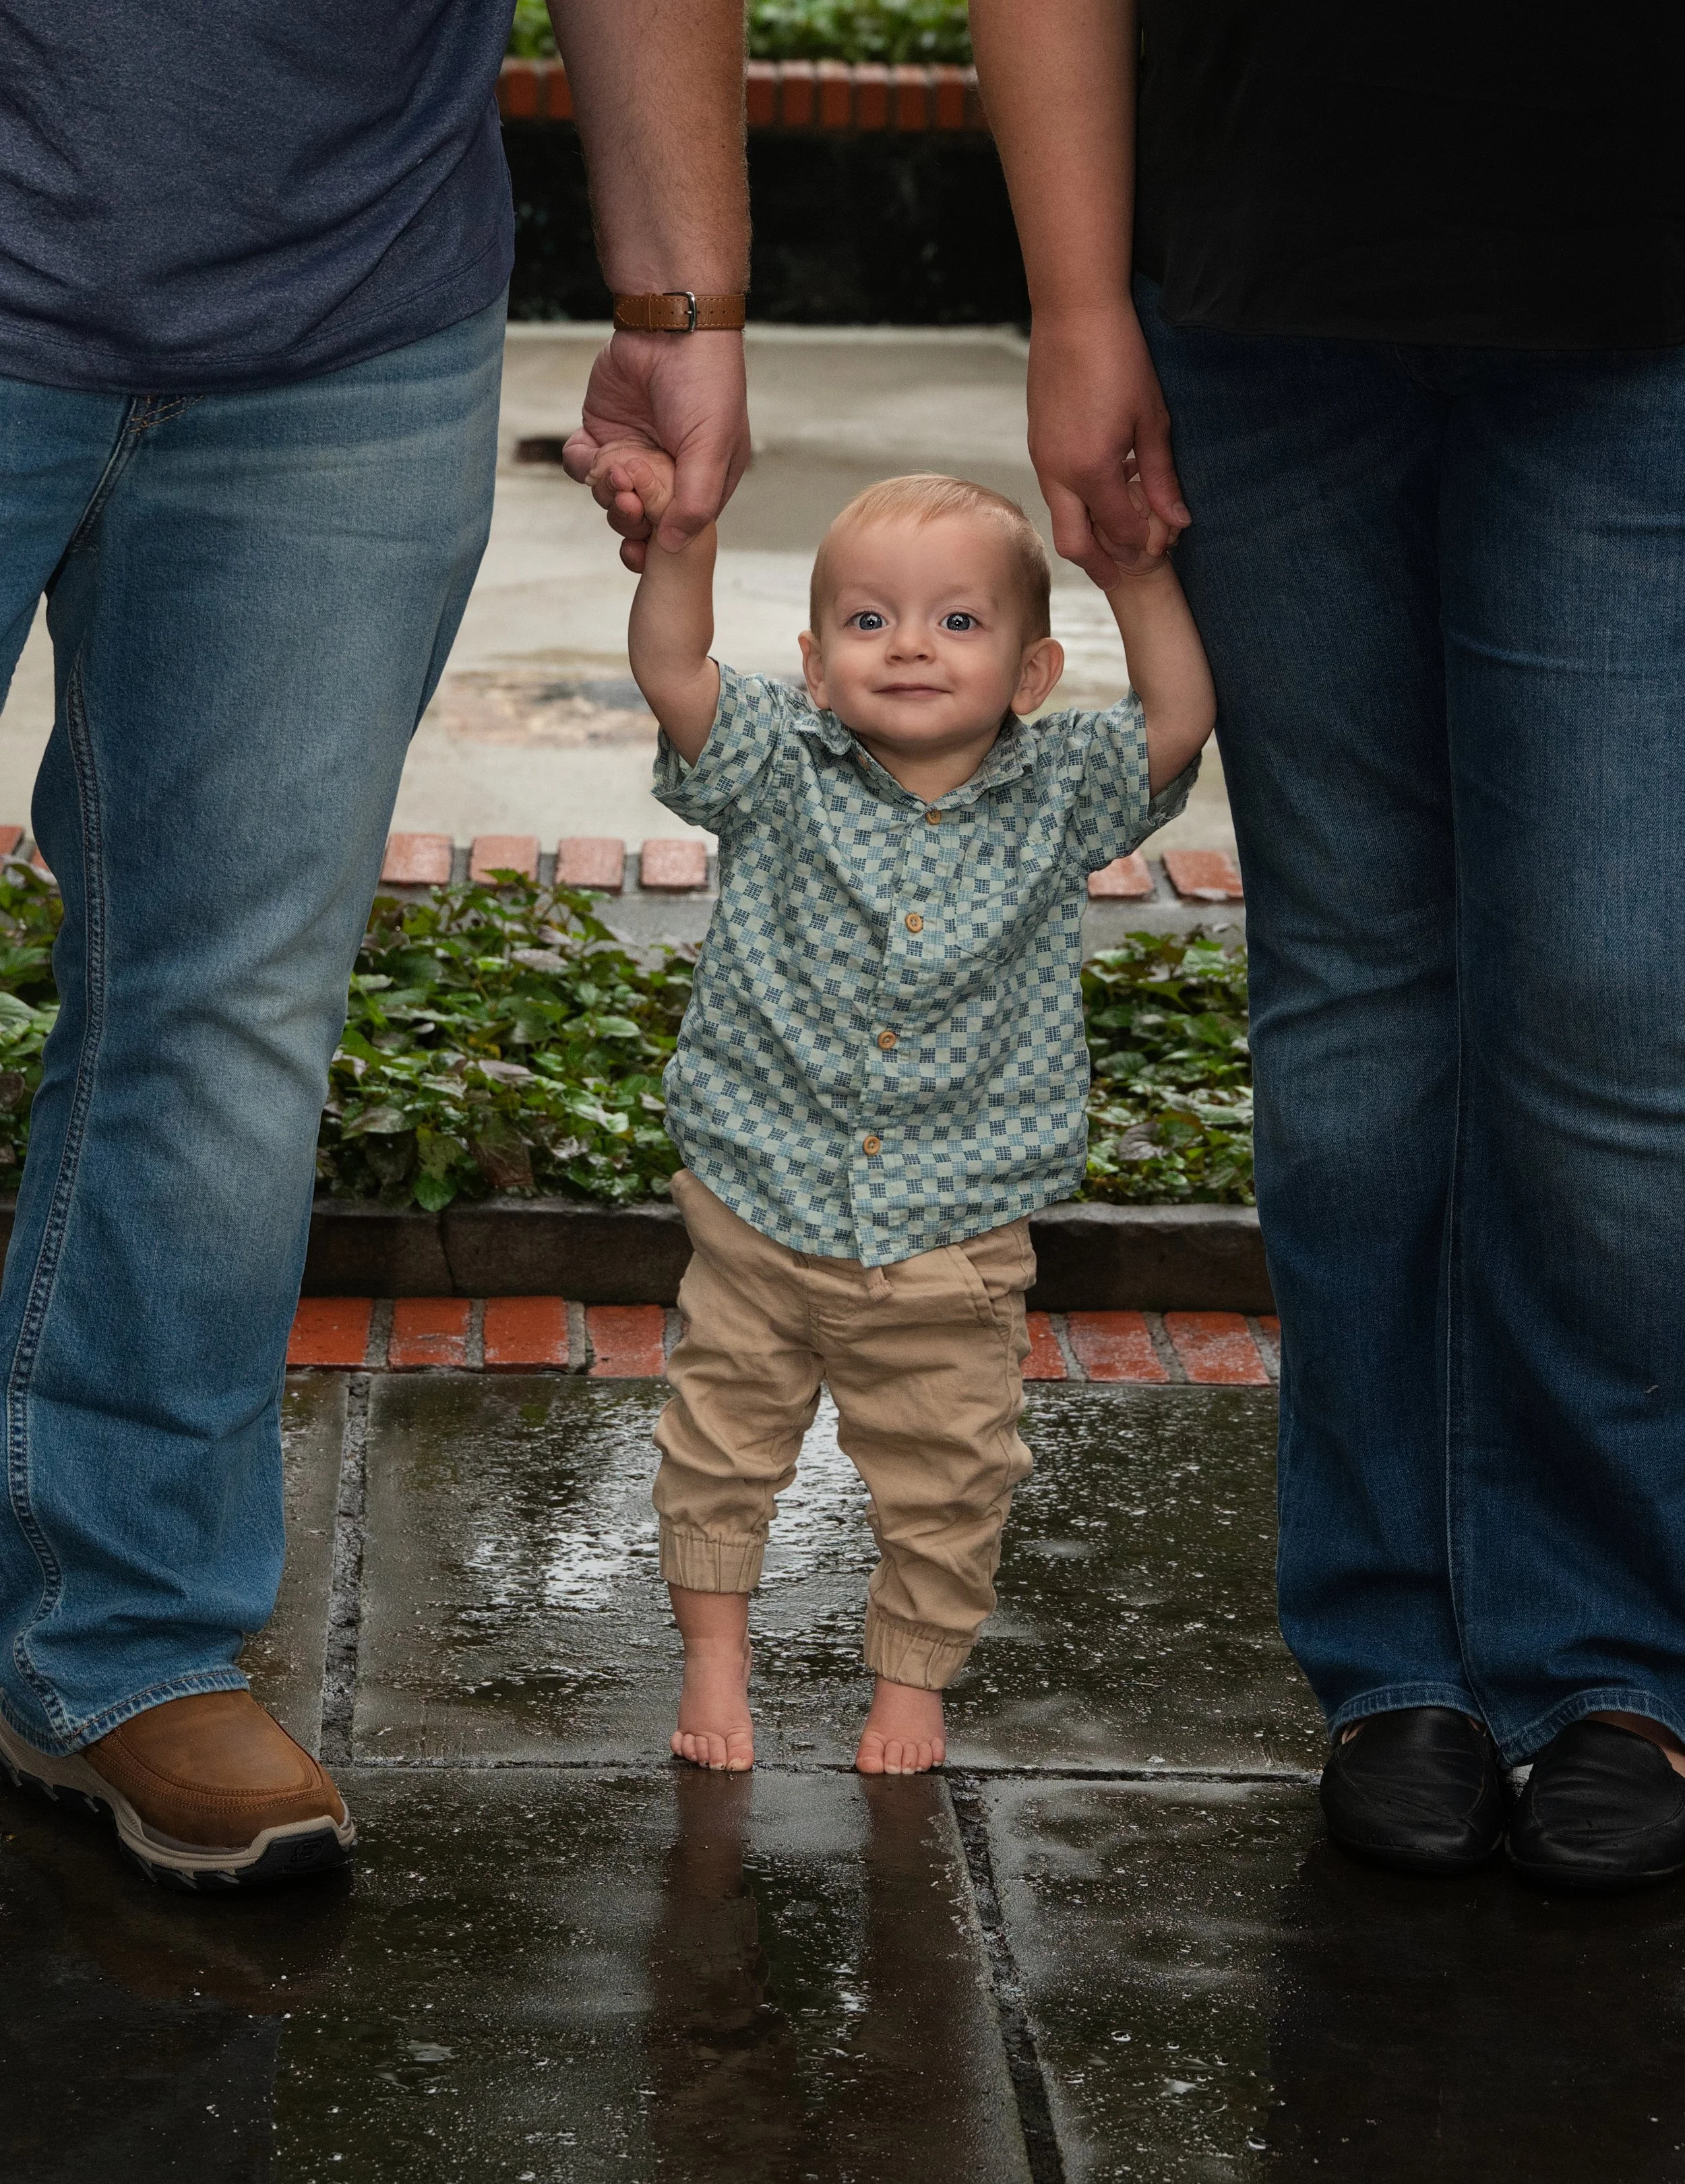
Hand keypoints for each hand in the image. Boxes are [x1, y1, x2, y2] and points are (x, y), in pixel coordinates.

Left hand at [564, 331, 749, 570]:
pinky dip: (579, 466)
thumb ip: (695, 503)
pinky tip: (591, 453)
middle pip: (638, 521)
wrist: (670, 323)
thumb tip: (671, 547)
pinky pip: (581, 466)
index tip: (639, 551)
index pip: (676, 531)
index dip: (655, 545)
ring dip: (604, 492)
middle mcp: (665, 473)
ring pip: (606, 498)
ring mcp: (632, 452)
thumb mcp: (712, 449)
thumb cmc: (704, 385)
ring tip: (614, 467)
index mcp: (701, 483)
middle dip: (627, 518)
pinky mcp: (602, 431)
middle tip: (627, 499)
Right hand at [1026, 300, 1189, 588]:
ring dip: (1090, 537)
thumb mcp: (1153, 420)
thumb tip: (1178, 522)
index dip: (1145, 545)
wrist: (1073, 313)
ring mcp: (1042, 460)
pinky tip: (1104, 496)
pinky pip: (1057, 494)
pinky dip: (1079, 508)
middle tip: (1127, 576)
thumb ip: (1162, 477)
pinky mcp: (1038, 446)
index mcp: (1092, 470)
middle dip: (1103, 567)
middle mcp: (1059, 474)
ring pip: (1062, 521)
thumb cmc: (1119, 357)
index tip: (1164, 548)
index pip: (1120, 531)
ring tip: (1119, 539)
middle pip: (1076, 545)